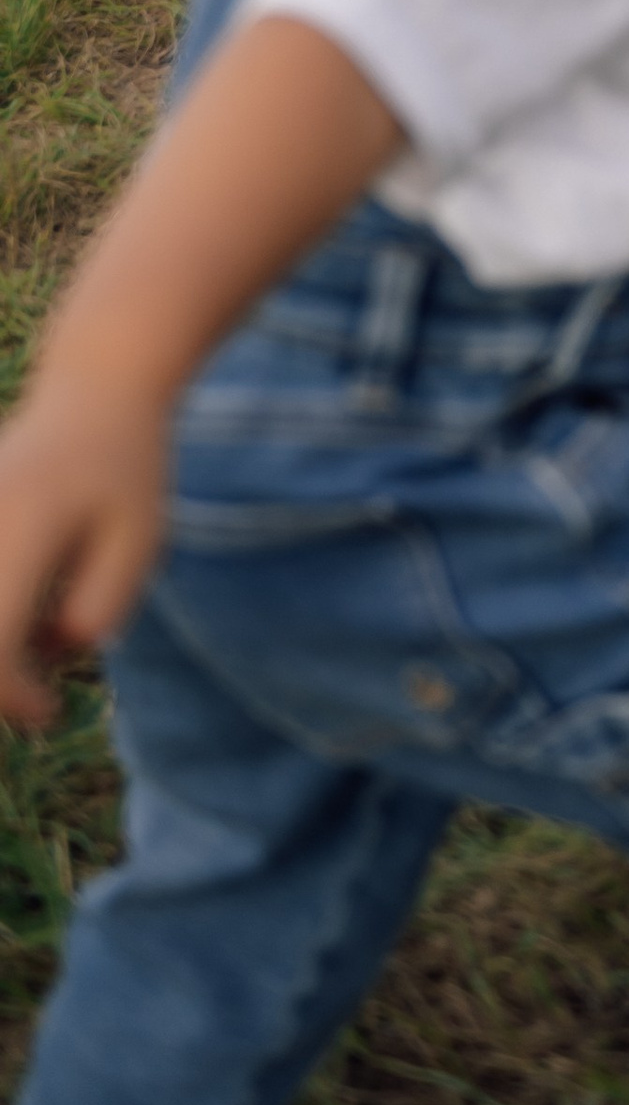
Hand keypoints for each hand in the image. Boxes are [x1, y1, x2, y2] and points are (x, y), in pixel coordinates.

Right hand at [0, 374, 168, 724]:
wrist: (93, 392)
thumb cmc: (125, 469)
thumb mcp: (139, 540)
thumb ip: (97, 608)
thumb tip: (48, 655)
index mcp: (21, 527)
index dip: (14, 697)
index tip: (52, 712)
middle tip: (40, 692)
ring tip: (40, 628)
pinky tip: (23, 607)